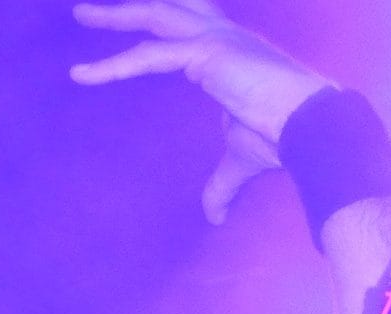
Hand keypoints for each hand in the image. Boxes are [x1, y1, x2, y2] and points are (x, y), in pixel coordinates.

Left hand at [70, 2, 328, 221]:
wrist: (311, 128)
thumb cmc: (282, 138)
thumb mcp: (240, 161)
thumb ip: (221, 184)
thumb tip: (213, 216)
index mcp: (227, 50)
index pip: (182, 30)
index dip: (153, 33)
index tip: (123, 37)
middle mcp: (221, 34)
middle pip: (166, 7)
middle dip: (127, 7)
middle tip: (85, 11)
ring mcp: (215, 38)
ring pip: (154, 15)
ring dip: (114, 15)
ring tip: (79, 12)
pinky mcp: (209, 52)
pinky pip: (150, 54)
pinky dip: (115, 65)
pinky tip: (84, 74)